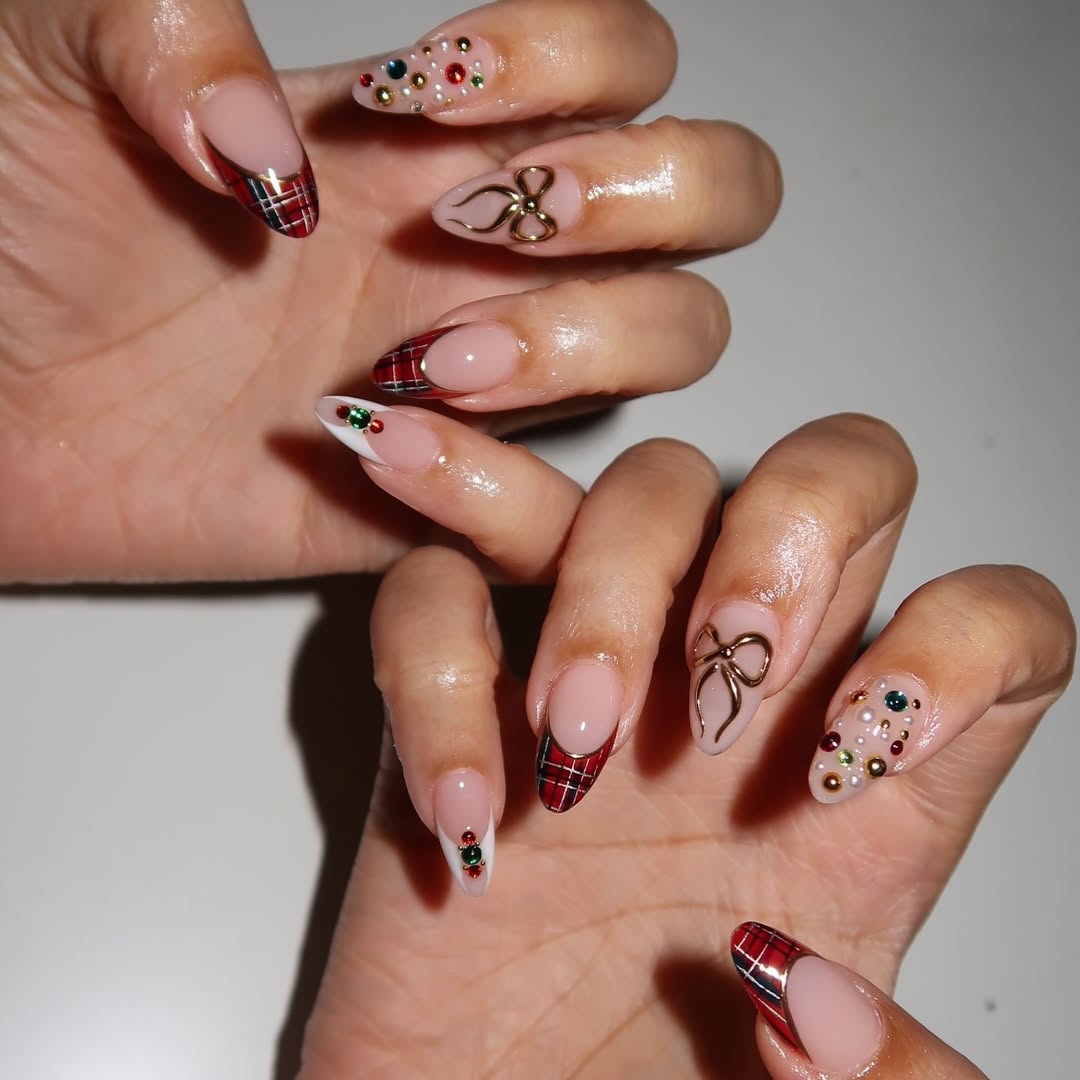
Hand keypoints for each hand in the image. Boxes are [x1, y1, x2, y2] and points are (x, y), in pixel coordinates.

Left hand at [0, 0, 778, 581]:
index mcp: (414, 130)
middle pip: (712, 199)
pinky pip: (555, 506)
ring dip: (589, 339)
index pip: (627, 60)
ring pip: (675, 340)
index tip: (413, 104)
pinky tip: (371, 443)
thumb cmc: (2, 223)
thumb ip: (168, 20)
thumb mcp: (48, 54)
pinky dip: (501, 484)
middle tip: (476, 223)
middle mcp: (472, 249)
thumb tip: (283, 147)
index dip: (575, 64)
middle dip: (640, 197)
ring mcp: (468, 378)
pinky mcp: (427, 501)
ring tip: (425, 358)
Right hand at [298, 415, 1072, 1074]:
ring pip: (638, 490)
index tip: (855, 754)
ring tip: (577, 729)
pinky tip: (462, 812)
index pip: (992, 620)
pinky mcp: (456, 696)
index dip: (963, 644)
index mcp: (862, 784)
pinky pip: (434, 593)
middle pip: (830, 476)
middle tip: (723, 679)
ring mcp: (602, 674)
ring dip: (612, 576)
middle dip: (786, 531)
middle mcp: (747, 698)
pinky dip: (438, 677)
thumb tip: (813, 996)